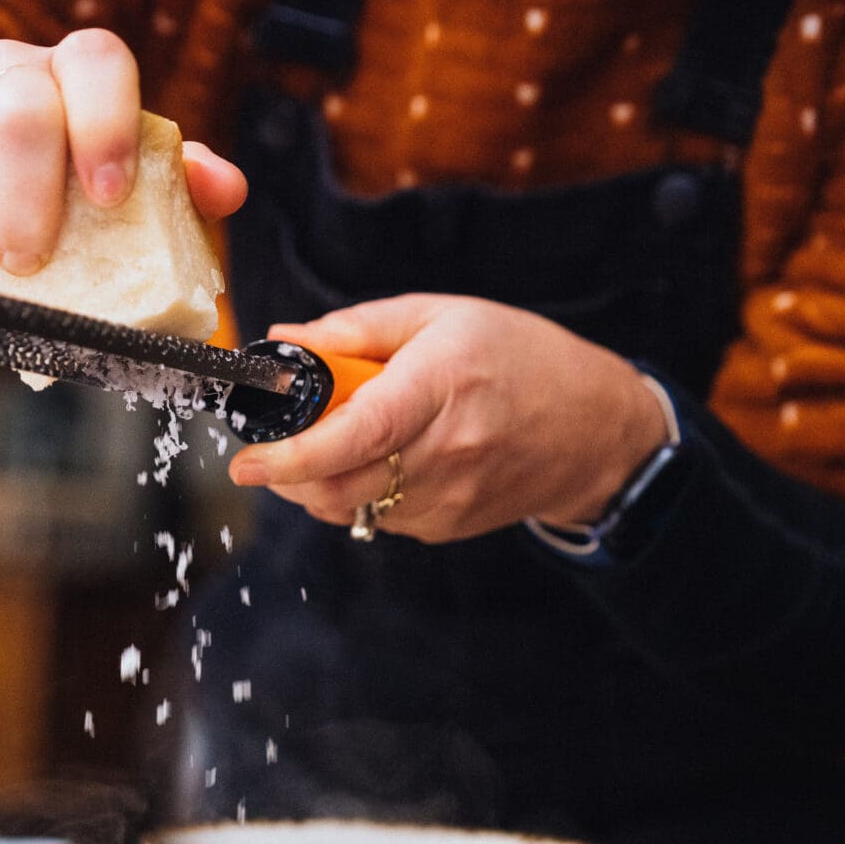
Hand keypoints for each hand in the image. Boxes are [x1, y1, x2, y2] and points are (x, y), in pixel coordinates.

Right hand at [0, 29, 246, 275]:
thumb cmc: (39, 168)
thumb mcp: (104, 166)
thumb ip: (170, 180)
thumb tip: (226, 190)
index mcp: (66, 73)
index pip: (95, 61)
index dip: (107, 126)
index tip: (110, 196)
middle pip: (21, 115)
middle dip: (32, 204)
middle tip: (35, 259)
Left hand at [227, 295, 670, 543]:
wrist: (596, 431)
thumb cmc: (520, 359)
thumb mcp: (442, 316)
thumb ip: (356, 329)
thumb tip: (284, 340)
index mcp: (442, 385)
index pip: (357, 434)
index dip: (294, 453)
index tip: (247, 458)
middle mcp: (447, 450)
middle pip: (339, 486)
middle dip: (286, 474)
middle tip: (268, 448)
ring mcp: (449, 498)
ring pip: (351, 509)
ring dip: (316, 485)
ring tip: (325, 446)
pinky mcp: (448, 526)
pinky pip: (379, 518)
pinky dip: (356, 494)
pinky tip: (377, 462)